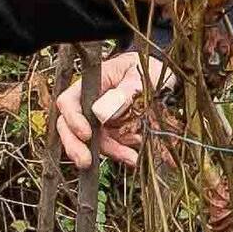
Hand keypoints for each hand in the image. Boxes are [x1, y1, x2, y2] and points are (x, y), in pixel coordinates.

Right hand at [56, 51, 172, 168]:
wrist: (163, 80)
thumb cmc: (148, 70)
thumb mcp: (139, 76)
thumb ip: (124, 91)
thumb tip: (103, 112)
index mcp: (92, 85)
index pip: (69, 101)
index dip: (72, 119)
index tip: (86, 134)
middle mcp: (90, 104)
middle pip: (69, 126)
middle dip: (74, 146)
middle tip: (85, 161)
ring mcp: (100, 121)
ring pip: (90, 142)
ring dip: (108, 153)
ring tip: (130, 157)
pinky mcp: (112, 134)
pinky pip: (110, 148)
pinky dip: (120, 154)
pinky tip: (134, 156)